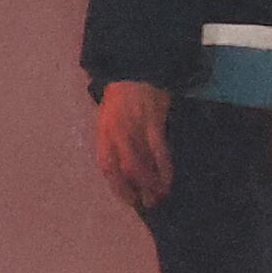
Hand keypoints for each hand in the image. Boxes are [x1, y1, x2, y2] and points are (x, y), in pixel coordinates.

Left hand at [92, 80, 173, 211]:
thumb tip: (123, 168)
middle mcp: (116, 134)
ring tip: (160, 195)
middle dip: (136, 189)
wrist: (135, 70)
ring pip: (142, 163)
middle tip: (147, 203)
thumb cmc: (120, 97)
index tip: (129, 200)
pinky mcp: (153, 123)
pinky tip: (168, 178)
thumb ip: (112, 142)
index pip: (106, 167)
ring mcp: (135, 129)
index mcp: (103, 134)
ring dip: (152, 183)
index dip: (117, 187)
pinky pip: (159, 150)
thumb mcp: (107, 119)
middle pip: (125, 169)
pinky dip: (164, 167)